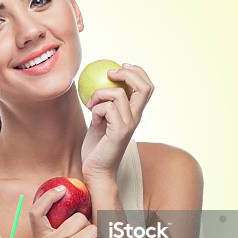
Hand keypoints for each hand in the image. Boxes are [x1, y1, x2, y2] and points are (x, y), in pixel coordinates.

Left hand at [81, 63, 153, 182]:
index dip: (137, 72)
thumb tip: (98, 81)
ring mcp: (129, 124)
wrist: (95, 170)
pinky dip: (96, 107)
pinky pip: (107, 107)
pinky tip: (92, 117)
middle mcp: (136, 118)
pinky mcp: (119, 131)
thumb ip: (104, 103)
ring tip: (90, 104)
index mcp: (134, 113)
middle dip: (128, 73)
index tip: (120, 66)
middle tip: (110, 73)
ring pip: (119, 94)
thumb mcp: (100, 119)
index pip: (146, 87)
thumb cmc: (96, 147)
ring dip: (99, 94)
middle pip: (144, 86)